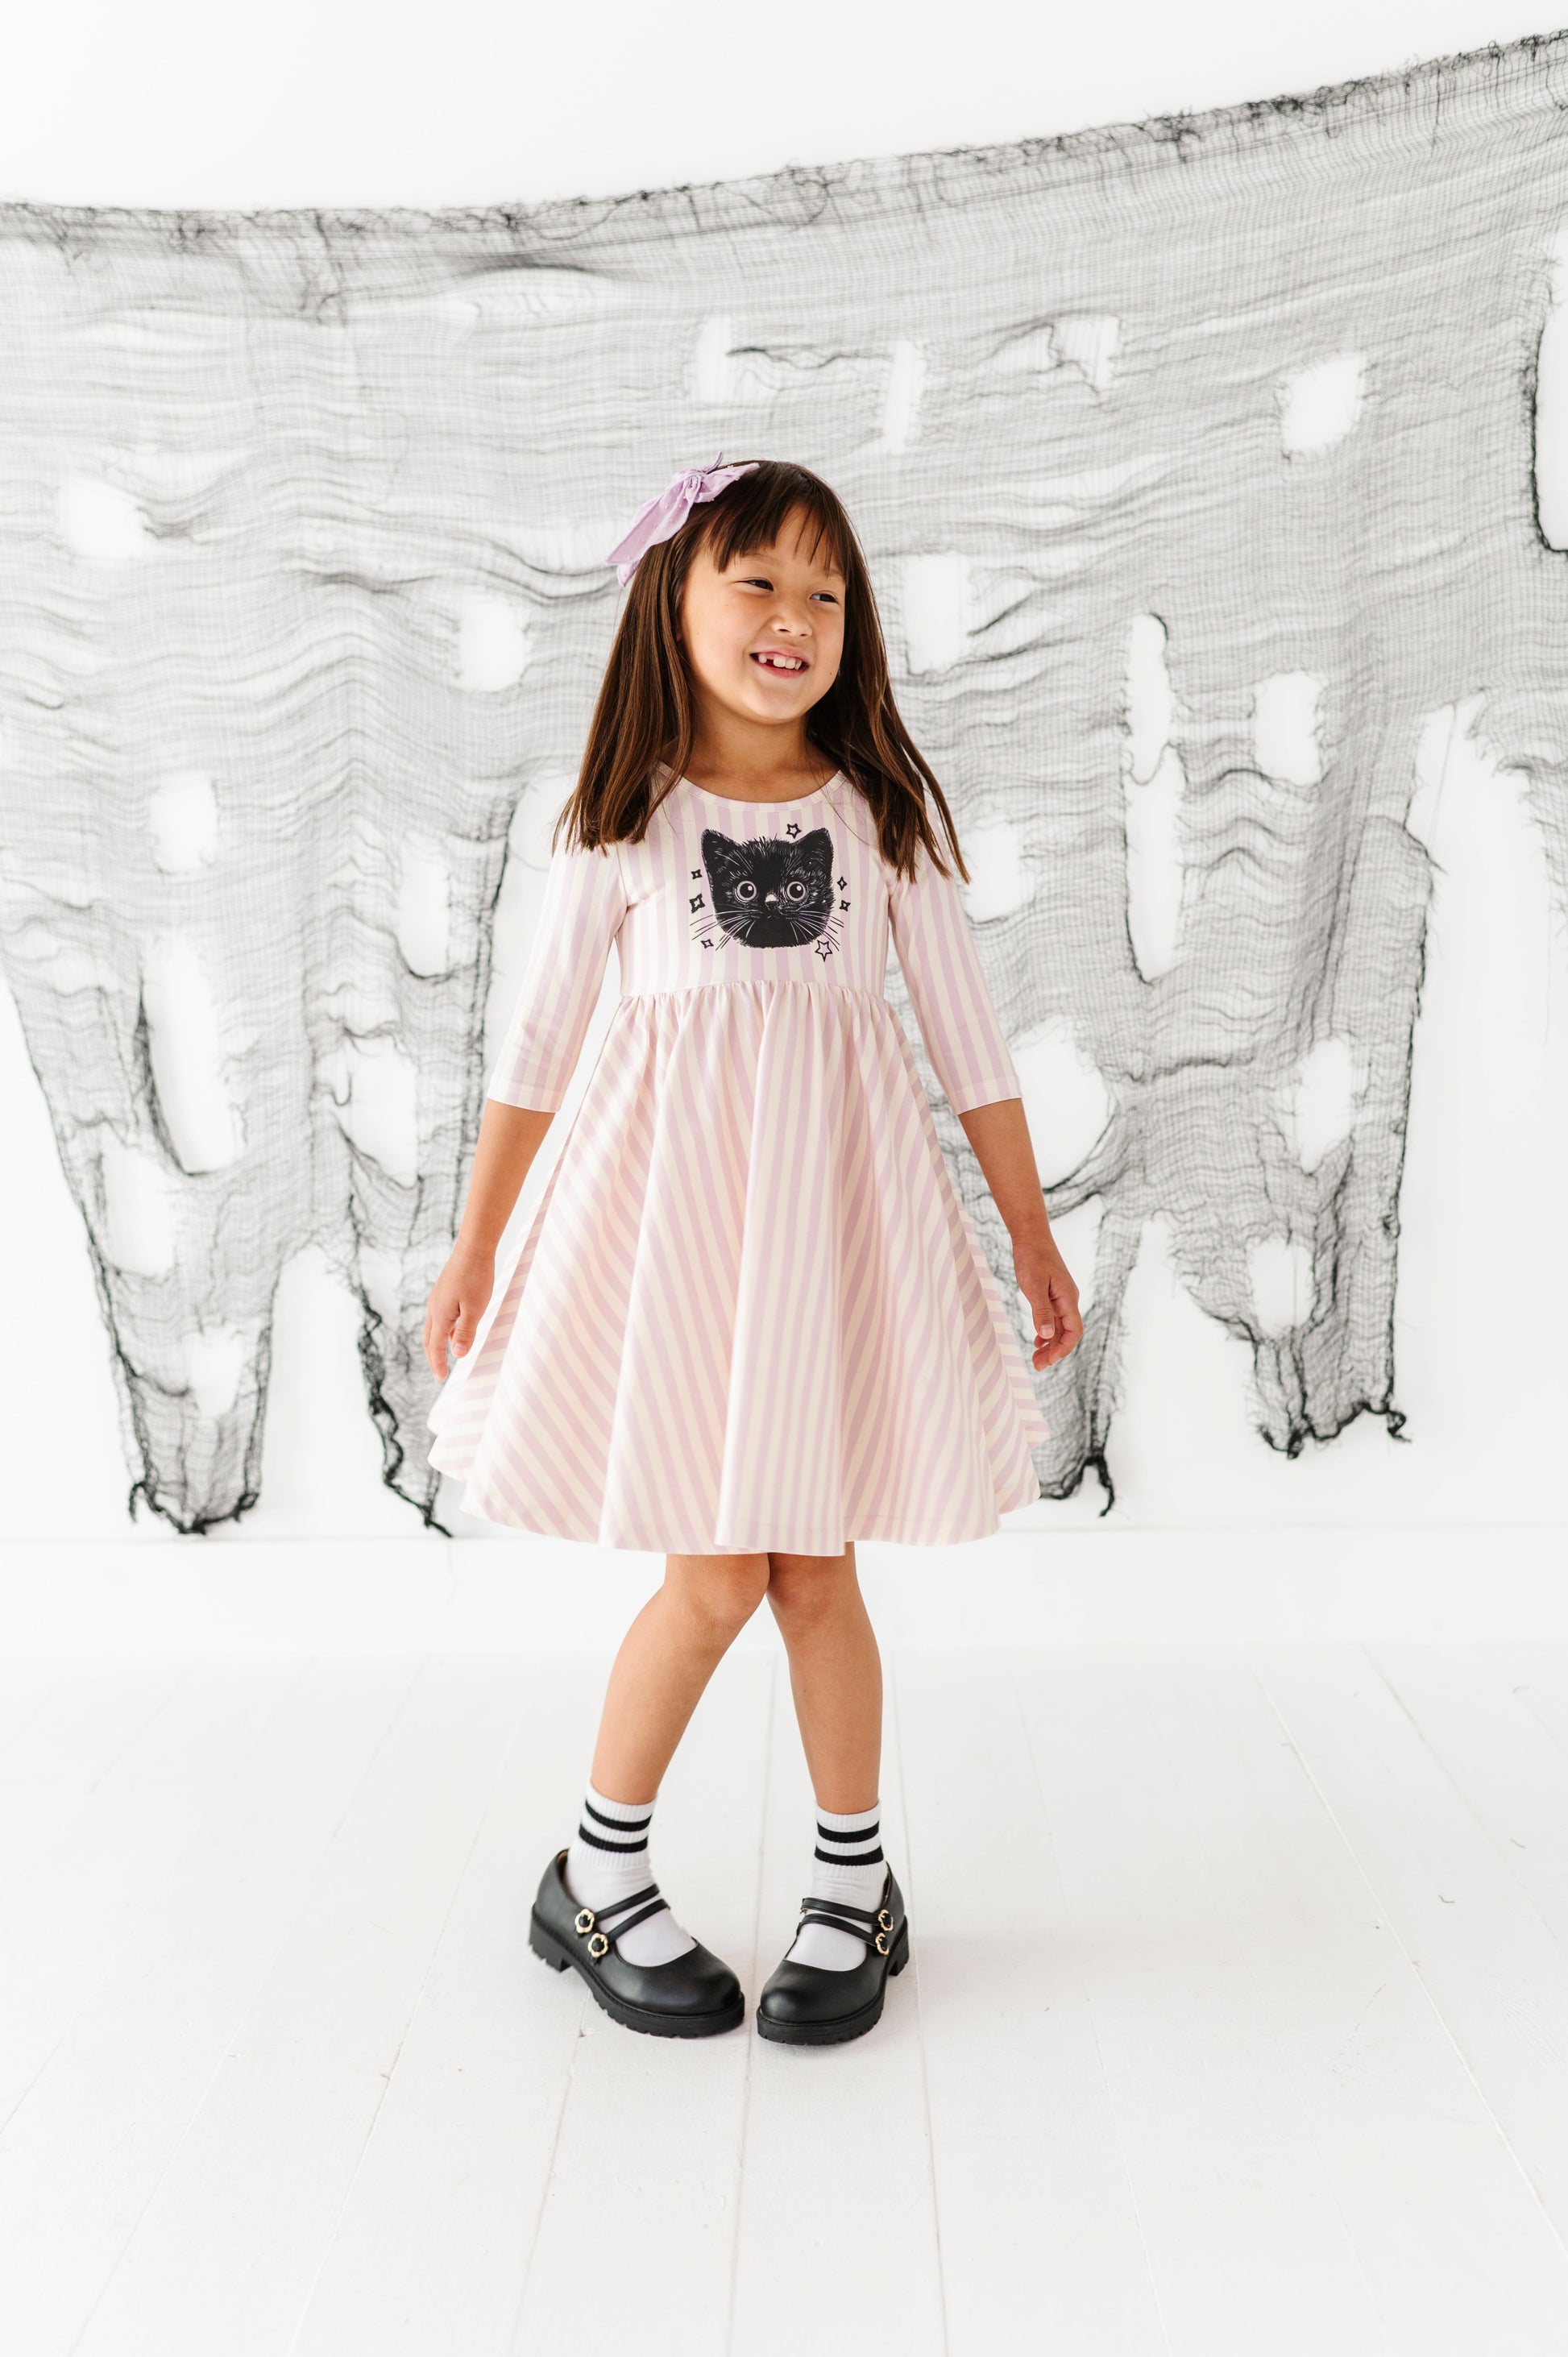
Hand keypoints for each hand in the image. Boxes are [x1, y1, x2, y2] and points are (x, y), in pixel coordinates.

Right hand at [423, 1243, 495, 1381]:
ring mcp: (437, 1299)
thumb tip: (456, 1354)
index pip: (435, 1346)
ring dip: (437, 1344)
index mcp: (440, 1315)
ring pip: (433, 1328)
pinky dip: (443, 1330)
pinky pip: (439, 1317)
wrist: (473, 1248)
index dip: (438, 1364)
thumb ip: (465, 1332)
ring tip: (446, 1356)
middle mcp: (434, 1308)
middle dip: (433, 1357)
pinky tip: (454, 1331)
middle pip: (428, 1339)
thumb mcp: (475, 1309)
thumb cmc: (477, 1277)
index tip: (440, 1379)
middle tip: (439, 1373)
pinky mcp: (443, 1292)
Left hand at [1012, 1233, 1082, 1370]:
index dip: (1063, 1349)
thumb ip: (1041, 1311)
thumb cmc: (1032, 1258)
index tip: (1048, 1361)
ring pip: (1060, 1328)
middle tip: (1037, 1366)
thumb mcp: (1033, 1286)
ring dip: (1050, 1345)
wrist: (1031, 1236)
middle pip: (1067, 1334)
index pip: (1074, 1331)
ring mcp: (1061, 1298)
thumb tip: (1047, 1336)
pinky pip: (1054, 1319)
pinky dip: (1047, 1333)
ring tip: (1036, 1359)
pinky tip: (1038, 1341)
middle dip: (1055, 1352)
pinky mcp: (1052, 1295)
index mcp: (1068, 1299)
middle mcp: (1068, 1300)